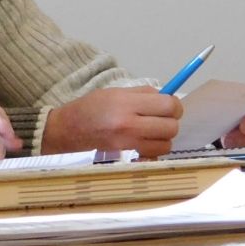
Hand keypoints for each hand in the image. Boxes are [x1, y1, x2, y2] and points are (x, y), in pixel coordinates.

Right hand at [41, 86, 183, 156]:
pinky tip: (146, 141)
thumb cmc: (92, 106)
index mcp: (126, 102)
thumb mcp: (116, 92)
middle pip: (171, 125)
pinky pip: (155, 153)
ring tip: (152, 130)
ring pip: (167, 142)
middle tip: (161, 117)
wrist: (70, 128)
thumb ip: (143, 94)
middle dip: (171, 120)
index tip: (169, 105)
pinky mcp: (127, 153)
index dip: (174, 105)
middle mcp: (129, 123)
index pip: (167, 105)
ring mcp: (129, 140)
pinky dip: (155, 148)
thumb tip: (166, 97)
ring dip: (164, 136)